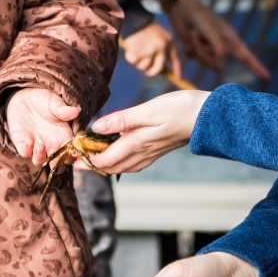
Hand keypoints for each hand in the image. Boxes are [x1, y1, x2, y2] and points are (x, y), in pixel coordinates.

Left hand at [6, 88, 78, 166]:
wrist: (23, 97)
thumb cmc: (43, 100)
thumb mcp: (54, 103)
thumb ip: (63, 110)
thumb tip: (76, 111)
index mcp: (64, 136)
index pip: (71, 152)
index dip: (72, 154)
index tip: (70, 148)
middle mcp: (51, 145)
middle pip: (57, 163)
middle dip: (57, 163)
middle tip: (55, 153)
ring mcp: (37, 146)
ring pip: (40, 161)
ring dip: (41, 158)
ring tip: (41, 146)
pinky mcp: (22, 144)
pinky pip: (25, 153)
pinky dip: (27, 150)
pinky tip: (28, 141)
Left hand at [81, 88, 208, 174]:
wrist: (207, 117)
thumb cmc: (179, 109)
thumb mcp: (148, 110)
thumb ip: (122, 120)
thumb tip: (96, 128)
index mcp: (137, 144)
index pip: (104, 159)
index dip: (85, 159)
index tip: (70, 153)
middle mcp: (142, 153)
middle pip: (110, 167)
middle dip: (90, 165)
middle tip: (72, 160)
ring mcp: (150, 154)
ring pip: (121, 167)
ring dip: (104, 165)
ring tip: (89, 159)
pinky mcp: (157, 150)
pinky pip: (133, 163)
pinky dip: (119, 162)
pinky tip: (117, 156)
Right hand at [121, 22, 182, 79]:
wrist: (135, 18)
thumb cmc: (146, 26)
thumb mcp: (160, 34)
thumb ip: (163, 48)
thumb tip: (161, 67)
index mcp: (168, 41)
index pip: (175, 58)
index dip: (177, 68)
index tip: (178, 77)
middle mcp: (161, 47)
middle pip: (158, 68)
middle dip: (151, 72)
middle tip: (146, 71)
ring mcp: (149, 50)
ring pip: (143, 66)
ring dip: (138, 62)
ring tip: (136, 51)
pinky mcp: (138, 51)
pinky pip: (133, 62)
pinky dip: (130, 57)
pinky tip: (130, 49)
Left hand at [167, 0, 271, 79]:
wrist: (183, 9)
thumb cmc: (202, 18)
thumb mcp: (214, 34)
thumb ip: (219, 51)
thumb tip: (220, 67)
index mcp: (231, 40)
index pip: (247, 57)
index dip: (257, 67)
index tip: (268, 77)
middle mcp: (221, 46)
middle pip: (219, 65)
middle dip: (208, 57)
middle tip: (200, 42)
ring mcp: (209, 48)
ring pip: (205, 63)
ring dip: (197, 51)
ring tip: (193, 35)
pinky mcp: (196, 48)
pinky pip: (194, 59)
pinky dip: (189, 50)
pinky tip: (188, 38)